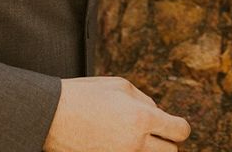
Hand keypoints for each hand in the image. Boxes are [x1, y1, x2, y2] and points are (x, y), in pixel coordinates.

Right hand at [43, 77, 190, 151]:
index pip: (180, 131)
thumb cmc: (85, 95)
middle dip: (166, 141)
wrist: (51, 115)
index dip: (180, 127)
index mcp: (142, 118)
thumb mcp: (121, 86)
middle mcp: (134, 143)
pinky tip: (119, 140)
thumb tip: (159, 114)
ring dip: (149, 149)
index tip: (174, 125)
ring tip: (135, 136)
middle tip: (156, 132)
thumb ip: (146, 101)